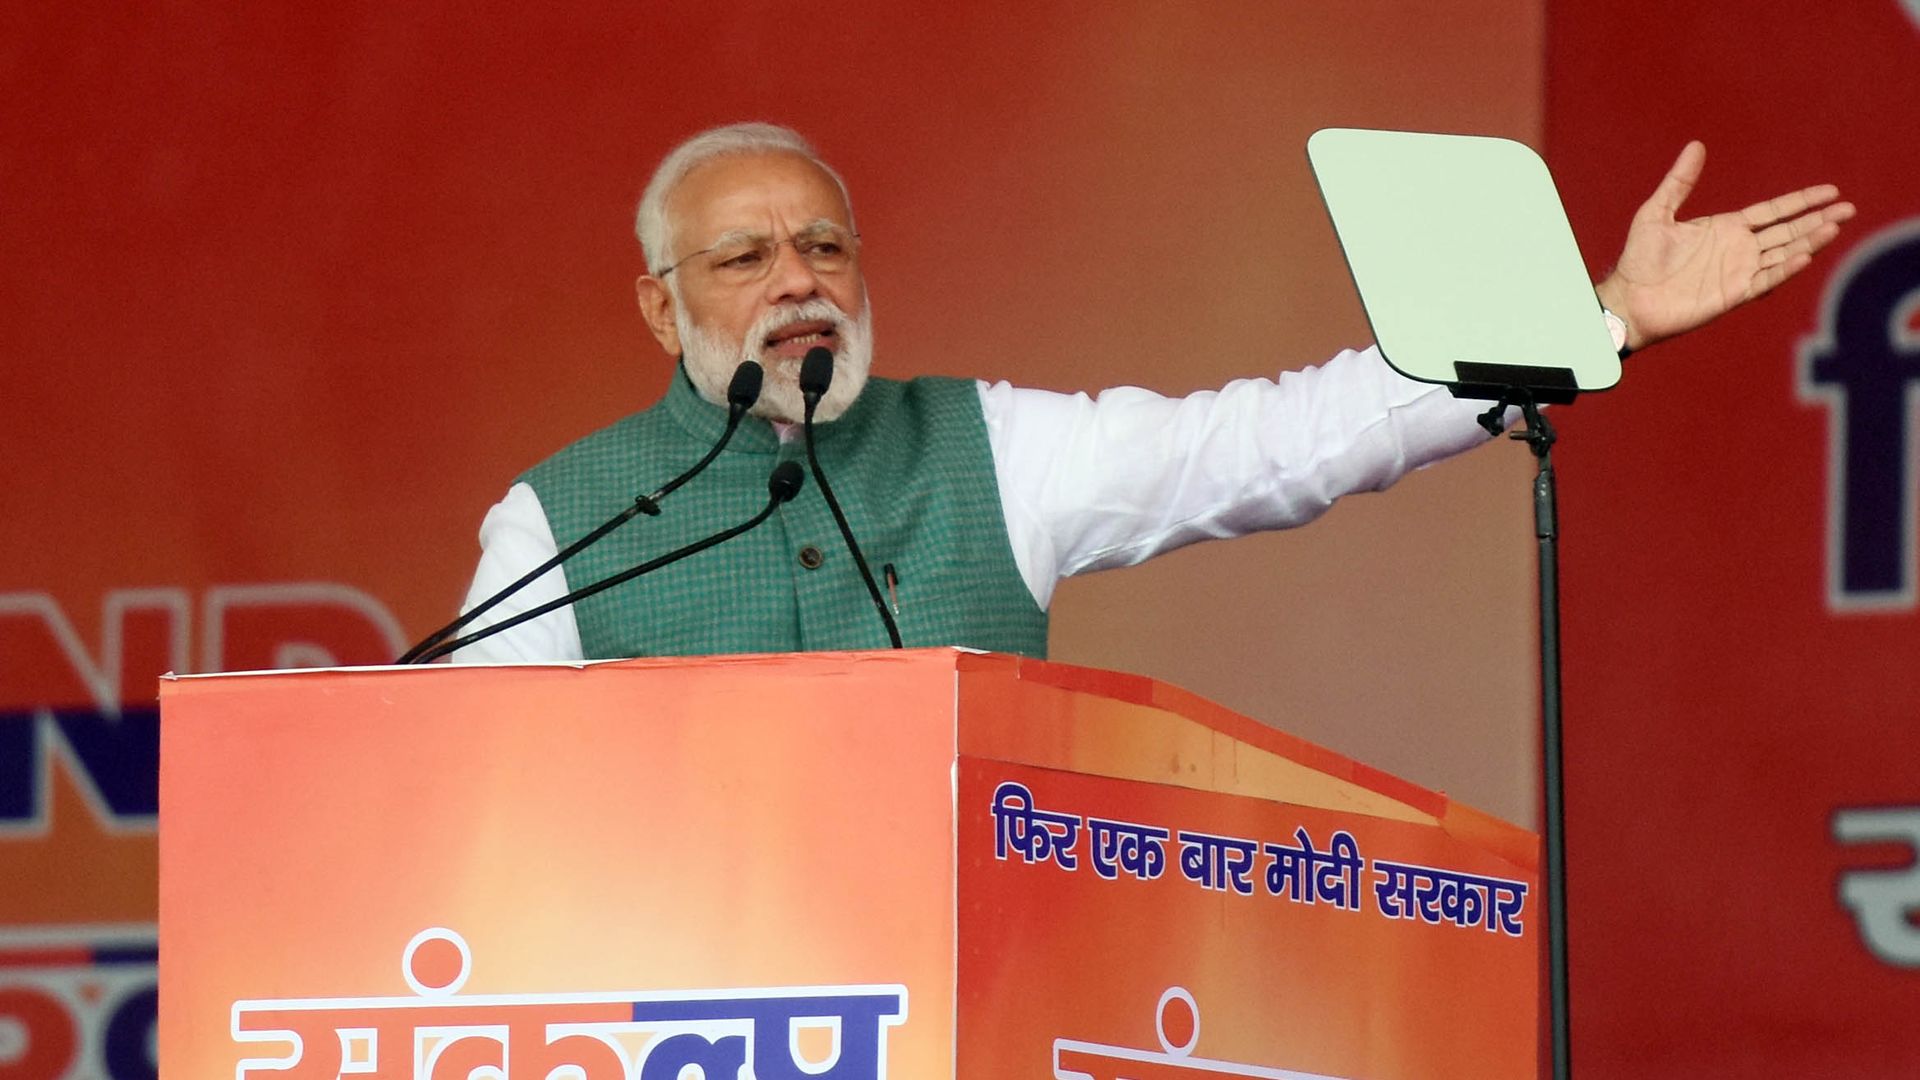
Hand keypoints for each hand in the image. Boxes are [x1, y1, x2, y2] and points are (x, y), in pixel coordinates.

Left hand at [1594, 141, 1854, 351]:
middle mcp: (1738, 249)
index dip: (1801, 201)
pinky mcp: (1733, 294)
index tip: (1829, 191)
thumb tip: (1695, 145)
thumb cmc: (1639, 259)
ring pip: (1784, 254)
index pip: (1773, 211)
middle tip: (1848, 208)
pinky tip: (1804, 256)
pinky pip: (1765, 279)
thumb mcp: (1656, 212)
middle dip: (1817, 219)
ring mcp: (1738, 272)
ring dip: (1809, 241)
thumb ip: (1679, 181)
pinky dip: (1785, 269)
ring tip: (1834, 227)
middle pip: (1788, 231)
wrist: (1629, 299)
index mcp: (1726, 228)